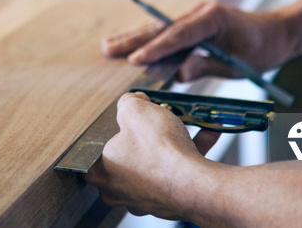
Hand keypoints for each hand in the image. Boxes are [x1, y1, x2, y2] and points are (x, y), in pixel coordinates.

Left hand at [84, 92, 219, 218]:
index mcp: (101, 171)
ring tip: (186, 122)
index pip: (96, 148)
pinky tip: (205, 134)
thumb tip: (133, 100)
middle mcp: (118, 190)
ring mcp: (144, 198)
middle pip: (130, 153)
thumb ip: (128, 102)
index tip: (128, 118)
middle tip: (157, 118)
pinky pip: (177, 172)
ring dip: (173, 142)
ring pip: (156, 162)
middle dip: (147, 134)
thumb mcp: (135, 110)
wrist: (195, 184)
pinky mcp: (169, 201)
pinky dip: (190, 153)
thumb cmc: (160, 152)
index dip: (114, 126)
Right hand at [102, 1, 291, 81]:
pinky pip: (166, 31)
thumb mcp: (239, 64)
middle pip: (161, 27)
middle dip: (133, 39)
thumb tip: (179, 73)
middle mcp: (200, 12)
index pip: (179, 35)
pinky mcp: (193, 23)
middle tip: (107, 49)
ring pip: (159, 28)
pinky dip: (147, 39)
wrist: (278, 32)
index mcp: (213, 18)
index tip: (135, 60)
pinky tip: (129, 44)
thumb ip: (208, 66)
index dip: (156, 48)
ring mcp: (195, 15)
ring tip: (108, 45)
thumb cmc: (263, 49)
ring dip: (133, 37)